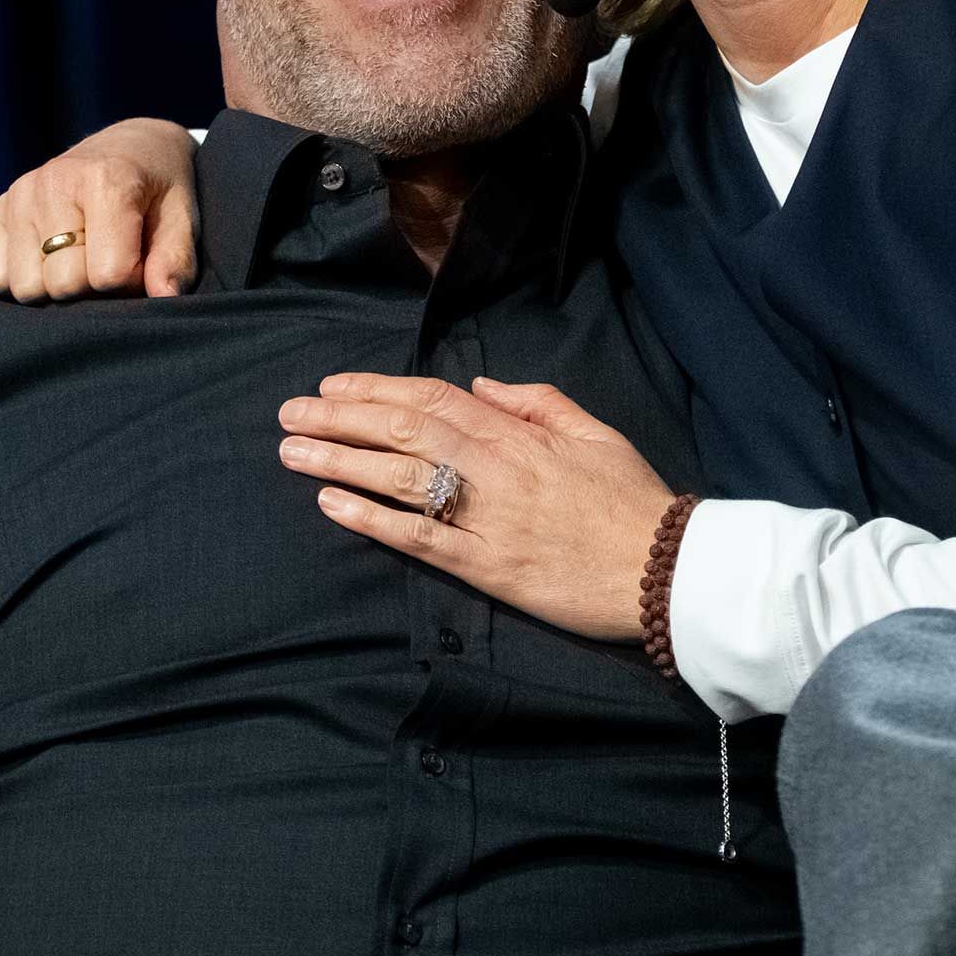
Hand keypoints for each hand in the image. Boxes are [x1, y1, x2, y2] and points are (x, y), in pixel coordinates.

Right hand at [0, 119, 200, 298]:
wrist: (132, 145)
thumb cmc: (161, 188)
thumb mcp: (183, 217)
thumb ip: (175, 259)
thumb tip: (163, 297)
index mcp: (106, 180)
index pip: (107, 275)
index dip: (131, 281)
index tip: (141, 260)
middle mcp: (54, 182)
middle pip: (62, 285)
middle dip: (91, 288)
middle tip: (109, 258)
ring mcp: (22, 194)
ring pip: (26, 288)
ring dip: (55, 286)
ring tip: (82, 256)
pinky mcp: (0, 207)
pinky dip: (26, 278)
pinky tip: (52, 257)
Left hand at [278, 373, 678, 639]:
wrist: (665, 569)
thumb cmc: (633, 502)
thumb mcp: (595, 434)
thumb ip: (538, 403)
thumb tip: (485, 387)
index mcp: (519, 432)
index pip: (433, 397)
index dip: (377, 388)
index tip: (333, 386)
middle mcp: (495, 465)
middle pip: (403, 428)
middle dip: (340, 417)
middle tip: (290, 413)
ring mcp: (487, 515)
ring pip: (400, 475)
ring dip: (339, 459)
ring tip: (291, 450)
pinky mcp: (486, 564)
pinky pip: (417, 536)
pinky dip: (370, 517)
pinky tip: (331, 503)